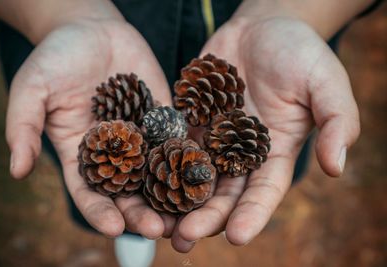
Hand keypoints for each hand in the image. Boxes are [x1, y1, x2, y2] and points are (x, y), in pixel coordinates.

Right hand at [5, 6, 175, 237]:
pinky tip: (201, 172)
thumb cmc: (57, 57)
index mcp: (82, 154)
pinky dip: (188, 157)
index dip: (99, 212)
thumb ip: (23, 127)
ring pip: (157, 172)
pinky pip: (177, 140)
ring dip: (170, 193)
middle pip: (129, 190)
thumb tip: (16, 170)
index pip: (90, 192)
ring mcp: (142, 136)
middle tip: (158, 229)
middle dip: (142, 212)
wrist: (93, 30)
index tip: (113, 227)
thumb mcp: (33, 88)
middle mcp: (114, 152)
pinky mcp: (163, 118)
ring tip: (185, 212)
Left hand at [171, 13, 359, 250]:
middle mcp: (240, 154)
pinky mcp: (189, 121)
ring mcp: (212, 138)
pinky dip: (158, 162)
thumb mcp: (326, 82)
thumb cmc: (299, 52)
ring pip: (192, 176)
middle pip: (222, 194)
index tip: (237, 238)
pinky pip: (171, 145)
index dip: (252, 216)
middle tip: (184, 238)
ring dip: (176, 200)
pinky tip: (141, 178)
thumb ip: (336, 121)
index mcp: (274, 153)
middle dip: (205, 217)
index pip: (264, 193)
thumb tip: (336, 167)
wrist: (262, 27)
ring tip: (156, 223)